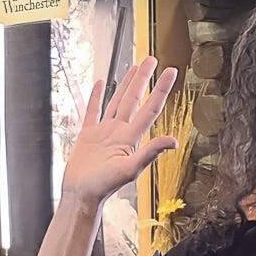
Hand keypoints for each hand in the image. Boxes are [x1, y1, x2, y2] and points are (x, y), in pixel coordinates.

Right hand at [60, 57, 179, 209]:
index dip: (161, 89)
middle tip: (151, 59)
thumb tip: (174, 141)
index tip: (171, 72)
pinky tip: (100, 84)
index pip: (150, 108)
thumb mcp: (130, 169)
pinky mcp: (88, 135)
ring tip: (133, 68)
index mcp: (130, 137)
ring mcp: (104, 132)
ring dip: (125, 84)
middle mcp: (119, 131)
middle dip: (143, 79)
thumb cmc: (104, 187)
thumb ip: (150, 152)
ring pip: (117, 101)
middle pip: (134, 99)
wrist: (81, 195)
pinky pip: (93, 111)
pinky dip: (96, 97)